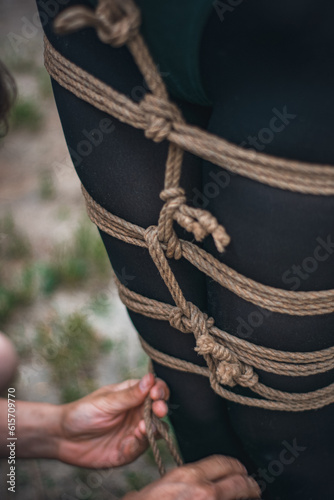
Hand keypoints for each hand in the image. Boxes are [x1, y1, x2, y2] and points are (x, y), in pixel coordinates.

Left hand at [58, 373, 168, 467]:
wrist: (63, 439)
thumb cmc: (82, 413)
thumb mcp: (106, 402)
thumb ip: (130, 395)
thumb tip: (151, 378)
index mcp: (133, 393)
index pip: (155, 388)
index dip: (160, 390)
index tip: (156, 393)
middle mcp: (137, 411)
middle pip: (160, 408)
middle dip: (162, 408)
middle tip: (159, 409)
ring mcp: (135, 430)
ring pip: (156, 428)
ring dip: (154, 427)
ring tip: (144, 427)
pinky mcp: (130, 449)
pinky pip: (143, 446)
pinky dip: (142, 442)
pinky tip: (134, 438)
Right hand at [123, 455, 260, 499]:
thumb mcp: (158, 487)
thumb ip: (179, 483)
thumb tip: (191, 485)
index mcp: (188, 475)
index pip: (224, 462)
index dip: (236, 466)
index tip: (241, 470)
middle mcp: (203, 491)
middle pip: (240, 482)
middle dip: (250, 485)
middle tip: (254, 488)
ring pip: (238, 498)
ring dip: (246, 498)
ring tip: (250, 497)